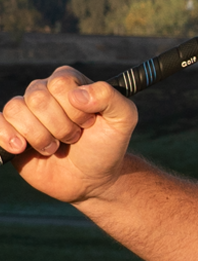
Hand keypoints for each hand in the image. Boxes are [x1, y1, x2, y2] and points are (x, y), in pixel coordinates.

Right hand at [1, 67, 137, 202]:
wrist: (91, 178)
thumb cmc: (107, 146)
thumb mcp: (123, 119)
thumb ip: (110, 97)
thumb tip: (78, 94)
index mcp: (69, 82)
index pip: (60, 83)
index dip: (76, 109)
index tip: (89, 123)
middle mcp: (43, 91)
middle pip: (37, 97)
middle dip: (61, 126)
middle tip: (74, 138)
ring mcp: (25, 112)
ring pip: (15, 109)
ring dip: (40, 136)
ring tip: (54, 147)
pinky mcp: (9, 132)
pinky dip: (6, 136)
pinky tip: (22, 148)